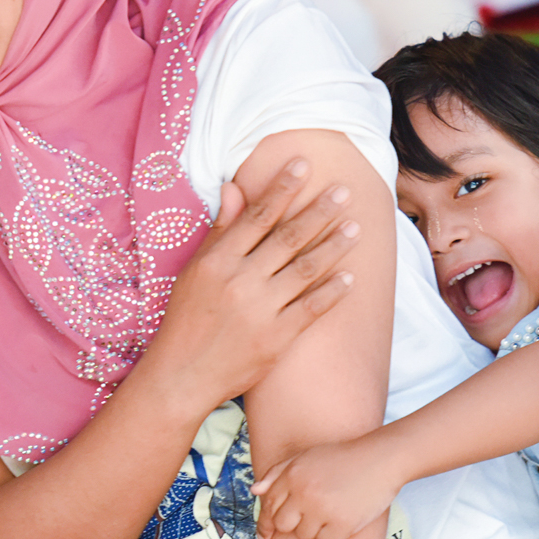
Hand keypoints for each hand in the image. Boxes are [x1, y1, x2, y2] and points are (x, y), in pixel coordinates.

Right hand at [141, 159, 360, 414]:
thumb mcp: (195, 270)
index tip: (304, 164)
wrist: (183, 374)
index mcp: (218, 261)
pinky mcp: (276, 339)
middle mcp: (240, 282)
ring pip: (304, 270)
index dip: (282, 188)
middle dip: (319, 211)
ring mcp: (260, 311)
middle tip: (344, 190)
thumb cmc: (187, 318)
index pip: (257, 216)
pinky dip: (331, 292)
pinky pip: (310, 309)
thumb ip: (221, 229)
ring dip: (333, 246)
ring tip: (355, 227)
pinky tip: (350, 277)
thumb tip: (234, 187)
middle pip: (287, 238)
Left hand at [252, 433, 401, 538]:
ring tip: (332, 511)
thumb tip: (255, 491)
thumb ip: (278, 472)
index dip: (266, 522)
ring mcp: (323, 508)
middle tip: (311, 516)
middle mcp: (304, 491)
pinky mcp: (343, 523)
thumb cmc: (344, 457)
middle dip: (293, 524)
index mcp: (293, 474)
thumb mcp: (307, 456)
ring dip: (316, 530)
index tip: (267, 534)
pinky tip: (343, 521)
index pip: (268, 506)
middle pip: (283, 525)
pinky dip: (333, 538)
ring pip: (304, 536)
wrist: (382, 458)